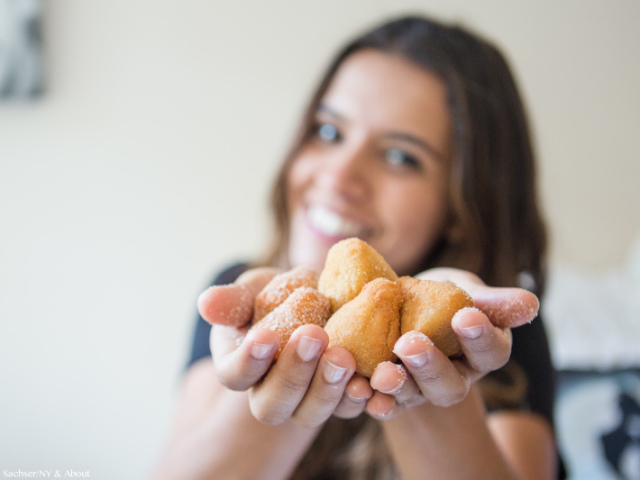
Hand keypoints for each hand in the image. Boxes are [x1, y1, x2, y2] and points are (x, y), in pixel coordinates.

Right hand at [198, 267, 372, 426]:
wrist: (316, 301)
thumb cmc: (277, 295)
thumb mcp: (254, 291)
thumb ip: (233, 300)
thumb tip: (206, 302)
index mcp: (240, 365)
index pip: (235, 374)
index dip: (248, 360)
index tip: (265, 336)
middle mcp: (269, 392)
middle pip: (272, 404)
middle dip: (293, 374)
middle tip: (313, 337)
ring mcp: (304, 400)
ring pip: (309, 413)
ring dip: (326, 389)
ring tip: (342, 357)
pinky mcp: (338, 398)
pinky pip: (346, 409)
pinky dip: (357, 398)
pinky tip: (367, 380)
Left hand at [365, 267, 538, 419]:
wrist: (403, 307)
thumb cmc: (442, 295)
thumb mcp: (466, 289)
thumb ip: (492, 300)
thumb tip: (530, 303)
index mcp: (481, 351)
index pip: (490, 350)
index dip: (480, 337)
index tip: (465, 316)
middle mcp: (457, 377)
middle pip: (450, 384)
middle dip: (430, 366)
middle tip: (411, 344)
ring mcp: (423, 389)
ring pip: (415, 395)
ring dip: (398, 386)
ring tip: (382, 373)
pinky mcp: (394, 393)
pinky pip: (386, 403)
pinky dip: (373, 400)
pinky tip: (361, 391)